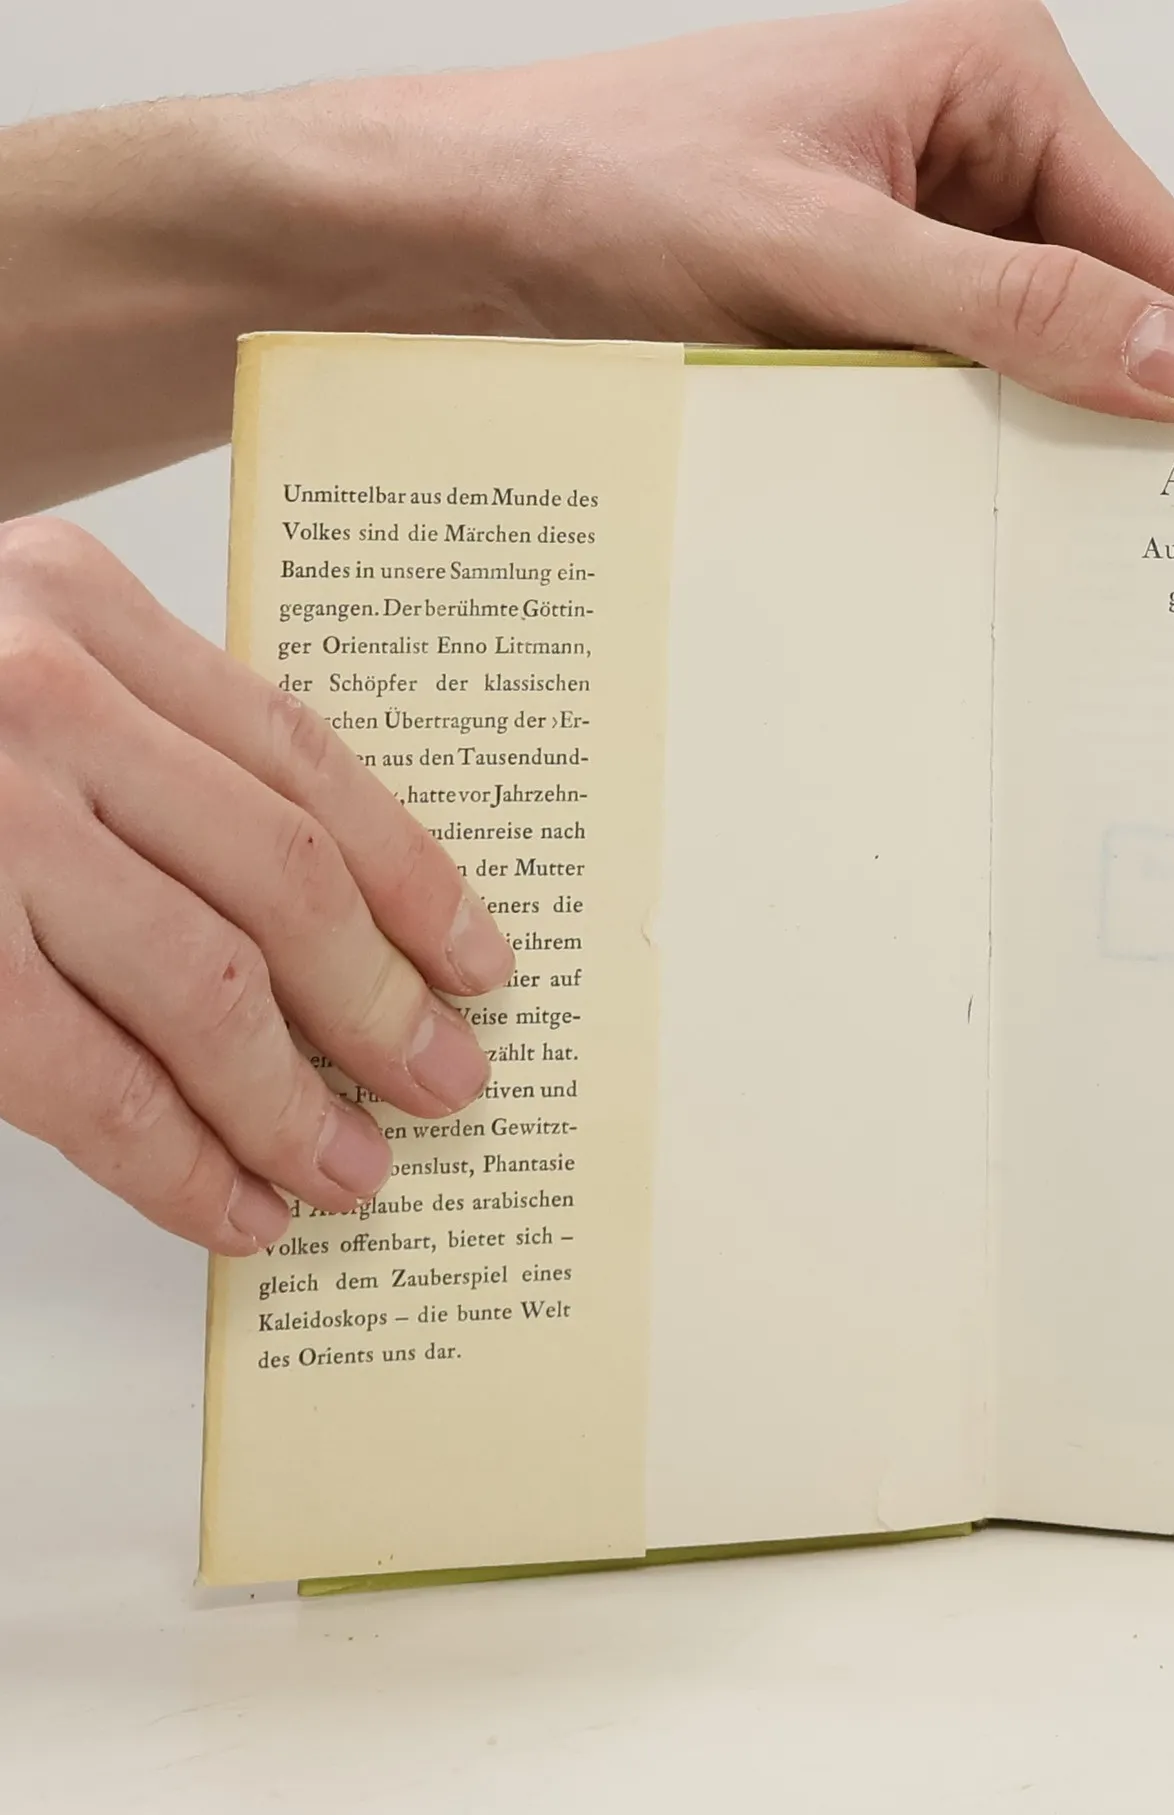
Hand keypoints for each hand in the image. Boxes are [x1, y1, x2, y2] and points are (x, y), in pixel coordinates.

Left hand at [0, 1, 1173, 512]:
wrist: (440, 234)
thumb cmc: (601, 184)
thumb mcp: (829, 253)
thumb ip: (1016, 309)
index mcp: (988, 74)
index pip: (1156, 231)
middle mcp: (962, 143)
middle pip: (1103, 297)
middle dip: (1127, 409)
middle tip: (1171, 547)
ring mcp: (908, 228)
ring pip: (1028, 354)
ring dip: (1038, 441)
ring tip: (1076, 552)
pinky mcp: (854, 302)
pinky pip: (951, 384)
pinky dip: (965, 449)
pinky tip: (976, 521)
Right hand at [0, 518, 516, 1252]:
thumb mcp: (2, 654)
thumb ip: (138, 737)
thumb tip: (315, 901)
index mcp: (75, 609)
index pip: (305, 760)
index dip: (414, 876)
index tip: (480, 962)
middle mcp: (32, 697)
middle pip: (278, 876)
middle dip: (379, 1001)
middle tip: (445, 1083)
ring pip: (200, 984)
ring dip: (290, 1100)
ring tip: (352, 1170)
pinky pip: (79, 1076)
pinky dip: (174, 1156)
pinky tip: (232, 1201)